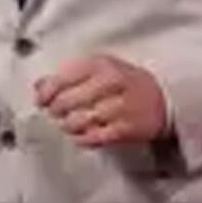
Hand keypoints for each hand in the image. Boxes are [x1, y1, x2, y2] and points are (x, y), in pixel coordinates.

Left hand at [34, 54, 166, 147]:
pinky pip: (95, 137)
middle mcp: (110, 82)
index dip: (46, 92)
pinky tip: (80, 135)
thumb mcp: (99, 68)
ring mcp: (119, 106)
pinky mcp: (126, 129)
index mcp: (100, 64)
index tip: (41, 100)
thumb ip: (69, 75)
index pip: (62, 78)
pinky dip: (82, 138)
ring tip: (67, 124)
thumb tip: (39, 85)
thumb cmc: (125, 82)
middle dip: (56, 110)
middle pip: (67, 101)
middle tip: (54, 113)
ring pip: (79, 121)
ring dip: (67, 125)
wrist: (162, 99)